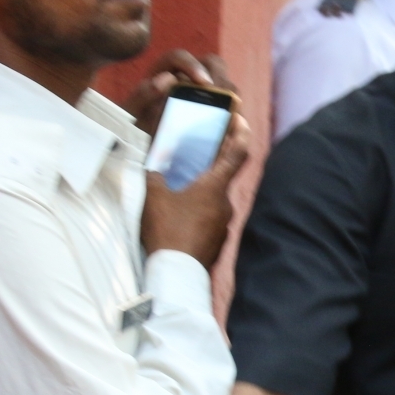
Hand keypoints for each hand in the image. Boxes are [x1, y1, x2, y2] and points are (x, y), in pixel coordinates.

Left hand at [123, 50, 238, 135]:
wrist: (140, 148)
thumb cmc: (133, 127)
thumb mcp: (130, 113)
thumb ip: (141, 95)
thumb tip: (167, 79)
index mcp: (164, 71)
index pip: (179, 58)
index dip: (193, 66)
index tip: (204, 83)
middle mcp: (187, 77)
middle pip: (212, 64)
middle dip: (221, 78)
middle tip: (225, 98)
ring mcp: (204, 93)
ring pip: (226, 85)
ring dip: (231, 98)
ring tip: (231, 116)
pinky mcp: (215, 111)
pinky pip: (231, 108)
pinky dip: (234, 117)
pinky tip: (231, 129)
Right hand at [140, 113, 251, 268]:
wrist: (176, 275)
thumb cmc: (167, 231)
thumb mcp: (153, 196)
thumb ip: (155, 175)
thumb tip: (154, 166)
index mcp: (215, 187)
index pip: (238, 153)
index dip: (241, 132)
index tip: (239, 119)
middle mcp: (226, 204)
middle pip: (222, 177)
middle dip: (208, 166)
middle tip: (192, 157)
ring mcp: (224, 225)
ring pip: (213, 201)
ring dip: (199, 194)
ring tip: (177, 193)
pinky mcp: (217, 242)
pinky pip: (209, 221)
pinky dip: (197, 215)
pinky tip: (178, 220)